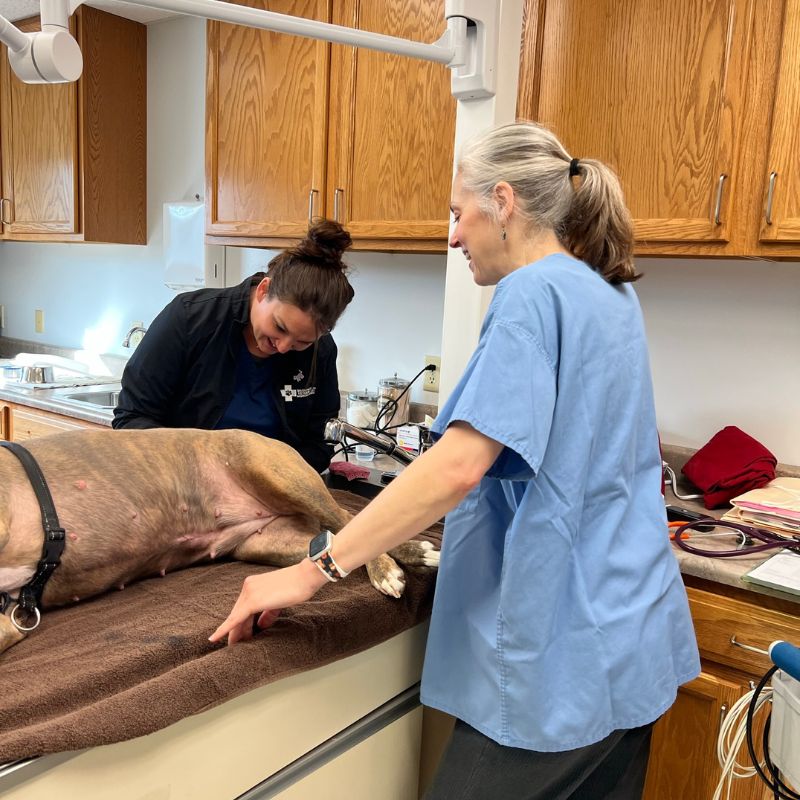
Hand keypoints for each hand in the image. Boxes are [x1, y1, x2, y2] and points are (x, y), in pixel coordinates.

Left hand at [209, 560, 326, 645]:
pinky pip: (235, 619)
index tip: (239, 635)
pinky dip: (225, 629)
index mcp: (254, 584)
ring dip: (235, 633)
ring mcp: (249, 592)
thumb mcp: (279, 601)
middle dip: (237, 630)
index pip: (243, 607)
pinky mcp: (252, 601)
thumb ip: (268, 612)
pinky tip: (215, 638)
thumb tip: (261, 625)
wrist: (306, 576)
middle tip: (235, 645)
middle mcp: (248, 587)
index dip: (241, 622)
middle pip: (238, 613)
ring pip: (236, 618)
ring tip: (232, 647)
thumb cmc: (298, 587)